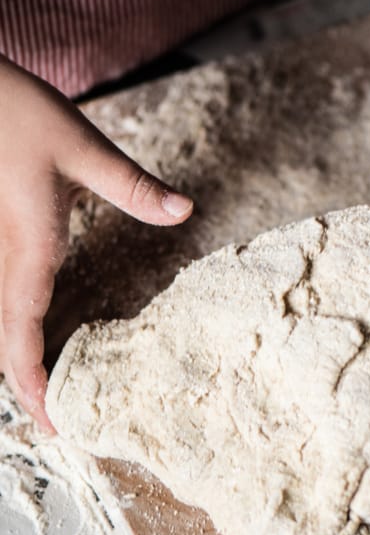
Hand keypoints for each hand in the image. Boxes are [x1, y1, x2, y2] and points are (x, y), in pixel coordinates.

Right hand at [0, 55, 192, 430]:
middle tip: (56, 424)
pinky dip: (18, 326)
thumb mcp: (82, 146)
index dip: (31, 380)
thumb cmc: (16, 110)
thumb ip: (132, 185)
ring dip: (20, 360)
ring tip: (49, 396)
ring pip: (1, 319)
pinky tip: (36, 336)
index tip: (50, 420)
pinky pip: (4, 294)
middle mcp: (6, 257)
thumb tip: (184, 210)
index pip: (22, 330)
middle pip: (6, 339)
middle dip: (27, 387)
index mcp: (28, 247)